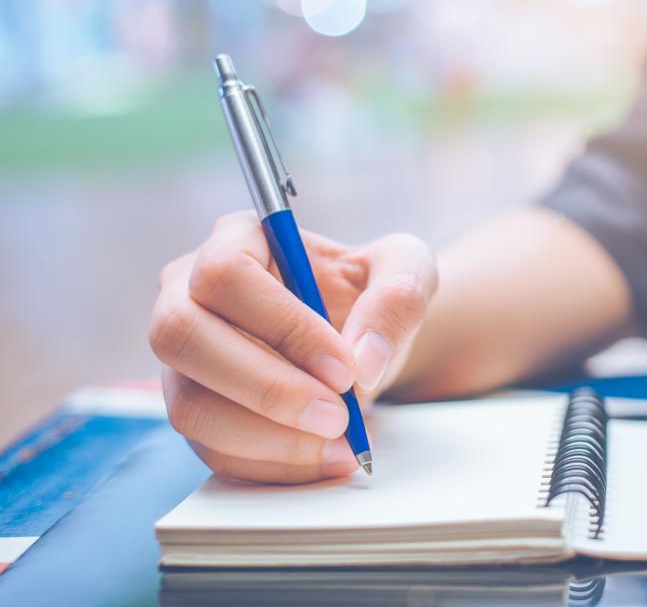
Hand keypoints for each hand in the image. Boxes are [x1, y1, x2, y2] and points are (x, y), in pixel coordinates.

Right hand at [149, 211, 437, 482]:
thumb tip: (362, 359)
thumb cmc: (372, 292)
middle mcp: (188, 292)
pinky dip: (273, 465)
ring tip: (340, 443)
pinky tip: (326, 459)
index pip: (226, 274)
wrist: (362, 342)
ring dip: (269, 437)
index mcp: (236, 239)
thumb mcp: (407, 272)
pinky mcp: (196, 410)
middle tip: (338, 416)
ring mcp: (184, 358)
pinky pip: (212, 450)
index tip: (344, 367)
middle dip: (267, 388)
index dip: (282, 326)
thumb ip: (397, 298)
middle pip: (181, 336)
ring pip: (190, 405)